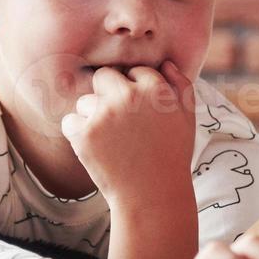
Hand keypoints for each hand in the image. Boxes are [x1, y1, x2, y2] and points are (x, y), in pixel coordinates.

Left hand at [60, 60, 196, 207]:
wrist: (152, 195)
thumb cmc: (172, 156)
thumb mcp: (187, 119)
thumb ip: (181, 85)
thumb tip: (165, 62)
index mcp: (156, 90)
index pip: (136, 71)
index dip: (136, 90)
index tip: (140, 112)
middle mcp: (129, 97)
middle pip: (104, 76)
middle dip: (108, 93)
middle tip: (119, 121)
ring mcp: (104, 114)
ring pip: (85, 101)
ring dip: (93, 116)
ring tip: (112, 141)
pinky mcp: (84, 134)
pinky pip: (70, 121)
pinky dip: (78, 134)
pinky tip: (97, 148)